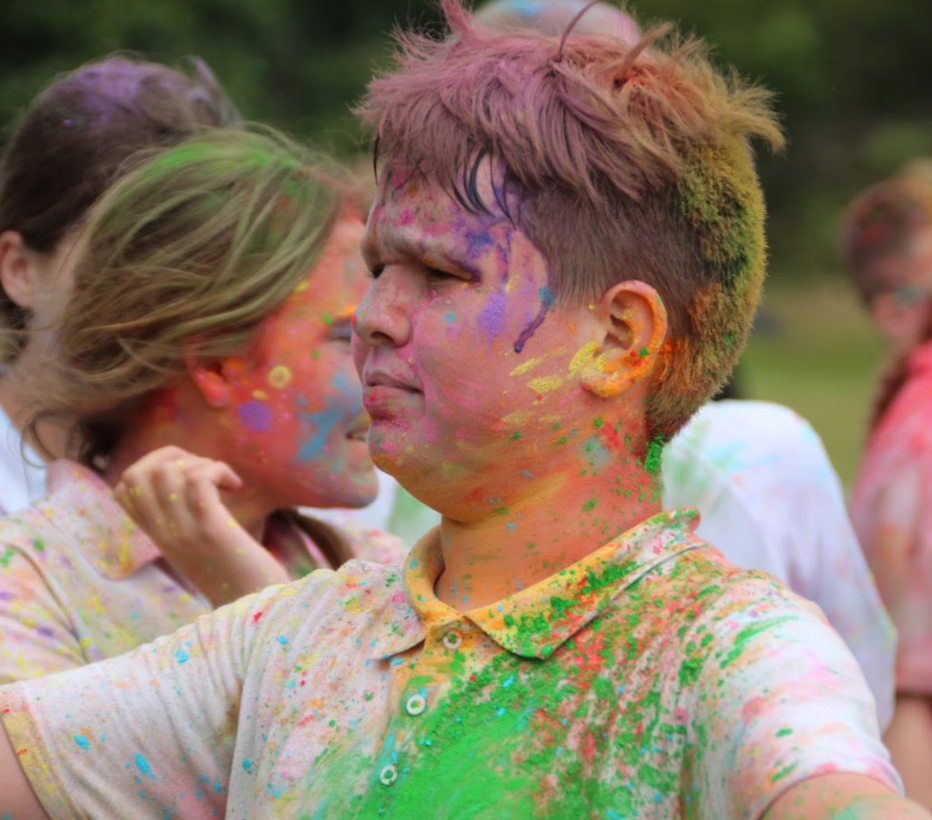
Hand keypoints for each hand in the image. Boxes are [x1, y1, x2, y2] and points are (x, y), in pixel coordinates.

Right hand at [114, 446, 289, 605]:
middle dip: (171, 456)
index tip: (186, 475)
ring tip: (222, 482)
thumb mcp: (203, 543)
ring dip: (199, 463)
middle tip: (204, 471)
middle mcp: (164, 534)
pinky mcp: (210, 530)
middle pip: (135, 473)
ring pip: (165, 472)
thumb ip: (188, 516)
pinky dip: (217, 470)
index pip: (123, 488)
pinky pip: (197, 479)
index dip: (152, 465)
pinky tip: (235, 486)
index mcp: (159, 536)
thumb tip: (195, 477)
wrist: (258, 610)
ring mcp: (183, 532)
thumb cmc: (241, 573)